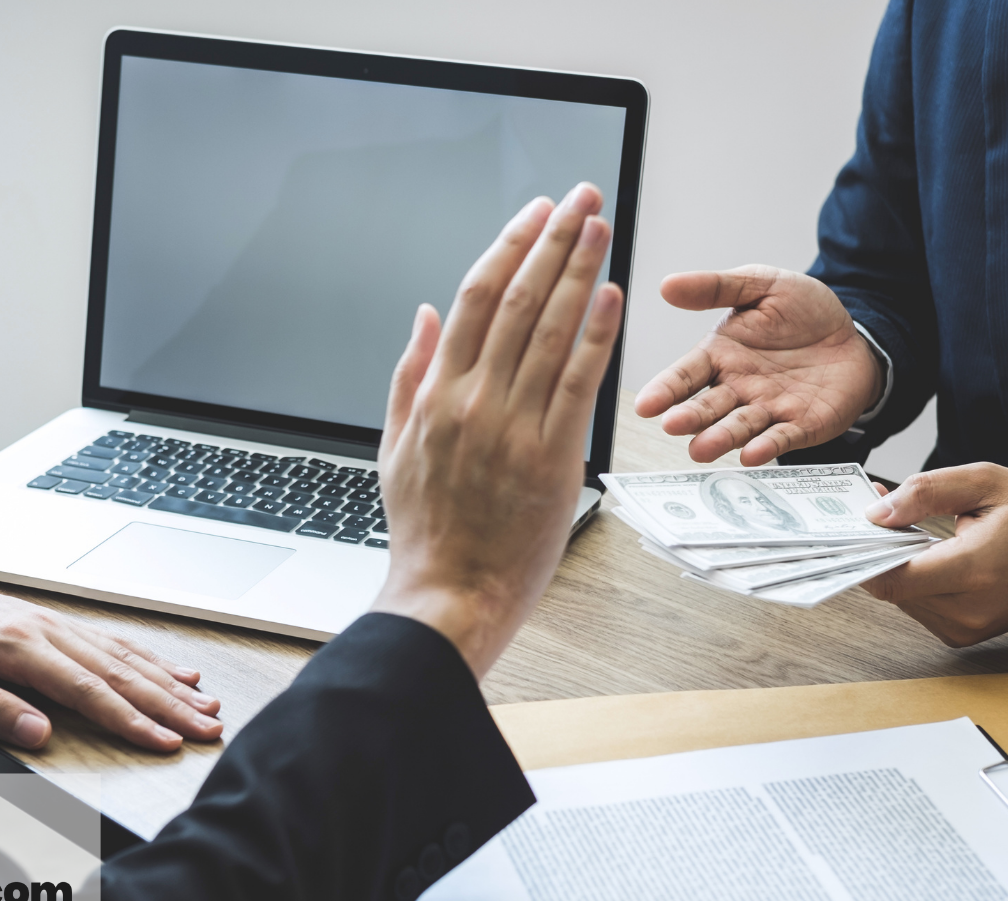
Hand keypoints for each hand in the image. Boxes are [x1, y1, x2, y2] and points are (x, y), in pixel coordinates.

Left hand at [0, 559, 223, 750]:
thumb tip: (39, 731)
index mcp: (17, 646)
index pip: (88, 691)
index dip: (131, 720)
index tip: (165, 743)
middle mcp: (45, 631)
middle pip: (121, 673)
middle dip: (170, 704)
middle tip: (209, 729)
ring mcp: (54, 624)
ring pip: (125, 657)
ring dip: (170, 683)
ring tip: (207, 704)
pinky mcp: (53, 624)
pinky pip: (113, 642)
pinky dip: (151, 659)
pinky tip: (176, 671)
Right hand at [372, 183, 622, 678]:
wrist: (447, 596)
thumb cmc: (425, 531)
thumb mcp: (394, 446)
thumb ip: (410, 375)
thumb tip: (423, 314)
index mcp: (437, 394)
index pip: (476, 298)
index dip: (510, 246)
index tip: (536, 211)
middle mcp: (474, 400)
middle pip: (520, 300)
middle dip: (554, 240)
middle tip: (583, 197)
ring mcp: (513, 428)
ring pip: (551, 331)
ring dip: (580, 271)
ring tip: (602, 227)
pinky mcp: (551, 459)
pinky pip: (577, 384)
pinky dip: (596, 335)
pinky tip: (613, 295)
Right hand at [635, 266, 881, 463]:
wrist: (856, 334)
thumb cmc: (805, 311)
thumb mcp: (760, 285)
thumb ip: (715, 288)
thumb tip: (667, 284)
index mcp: (721, 355)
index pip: (686, 375)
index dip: (666, 390)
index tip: (646, 405)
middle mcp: (738, 388)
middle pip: (708, 407)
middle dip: (690, 417)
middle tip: (673, 425)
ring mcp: (768, 409)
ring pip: (739, 427)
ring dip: (720, 438)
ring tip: (700, 448)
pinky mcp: (801, 426)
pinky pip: (781, 438)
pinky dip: (766, 448)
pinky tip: (751, 454)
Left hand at [858, 463, 1007, 645]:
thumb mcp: (986, 482)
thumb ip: (926, 493)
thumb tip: (877, 513)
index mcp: (975, 570)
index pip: (892, 578)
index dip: (866, 551)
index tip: (857, 524)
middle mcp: (968, 609)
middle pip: (891, 588)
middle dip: (880, 550)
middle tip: (887, 513)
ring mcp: (966, 628)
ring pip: (901, 598)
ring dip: (898, 565)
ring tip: (918, 531)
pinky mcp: (963, 635)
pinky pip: (919, 607)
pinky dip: (916, 580)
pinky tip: (934, 555)